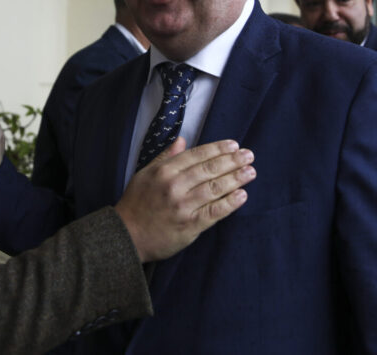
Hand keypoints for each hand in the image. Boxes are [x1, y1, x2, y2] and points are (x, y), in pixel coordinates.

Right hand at [114, 138, 254, 262]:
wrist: (126, 236)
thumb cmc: (136, 204)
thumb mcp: (145, 174)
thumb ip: (165, 157)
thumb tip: (182, 140)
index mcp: (164, 171)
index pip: (197, 156)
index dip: (217, 149)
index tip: (234, 145)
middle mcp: (174, 186)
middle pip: (209, 170)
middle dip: (232, 161)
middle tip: (249, 155)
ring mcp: (183, 206)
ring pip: (214, 188)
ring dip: (235, 179)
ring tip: (250, 172)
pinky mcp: (189, 226)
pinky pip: (214, 212)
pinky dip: (229, 203)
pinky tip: (242, 195)